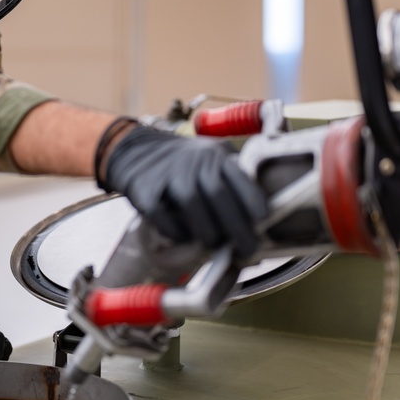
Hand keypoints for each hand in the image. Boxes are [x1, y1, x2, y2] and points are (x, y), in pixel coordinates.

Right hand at [98, 124, 267, 255]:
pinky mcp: (146, 191)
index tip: (264, 219)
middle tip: (247, 249)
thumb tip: (257, 221)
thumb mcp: (210, 158)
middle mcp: (193, 162)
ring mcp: (168, 176)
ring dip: (208, 232)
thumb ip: (231, 180)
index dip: (253, 199)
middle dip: (237, 227)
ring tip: (214, 244)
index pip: (239, 176)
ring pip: (193, 206)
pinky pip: (165, 217)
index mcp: (214, 155)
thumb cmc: (183, 164)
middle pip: (219, 196)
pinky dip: (177, 232)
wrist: (135, 150)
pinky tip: (185, 238)